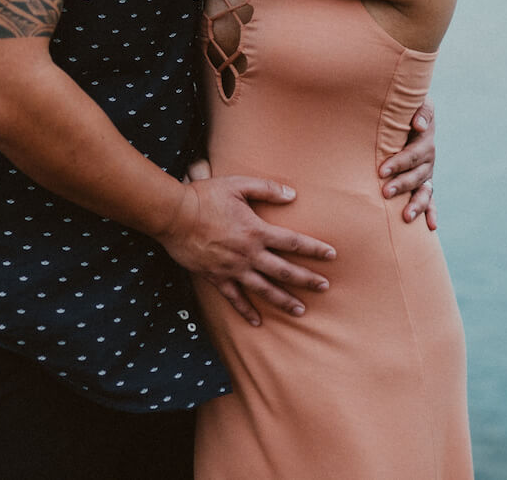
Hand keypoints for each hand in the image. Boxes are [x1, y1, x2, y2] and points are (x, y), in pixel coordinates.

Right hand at [155, 174, 335, 326]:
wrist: (174, 216)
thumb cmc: (205, 196)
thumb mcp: (238, 185)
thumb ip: (267, 189)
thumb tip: (293, 194)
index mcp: (256, 231)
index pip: (293, 242)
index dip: (314, 248)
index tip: (332, 255)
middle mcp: (249, 254)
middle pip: (284, 271)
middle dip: (307, 280)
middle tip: (324, 288)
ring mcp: (233, 268)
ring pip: (264, 290)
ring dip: (284, 300)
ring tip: (300, 310)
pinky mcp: (216, 278)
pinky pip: (235, 299)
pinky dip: (246, 311)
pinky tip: (257, 322)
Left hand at [379, 98, 437, 230]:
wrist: (413, 117)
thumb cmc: (409, 109)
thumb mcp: (420, 103)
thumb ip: (422, 110)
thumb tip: (418, 126)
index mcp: (424, 142)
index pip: (411, 155)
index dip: (398, 163)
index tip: (381, 171)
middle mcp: (428, 160)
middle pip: (416, 176)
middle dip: (401, 185)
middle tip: (385, 192)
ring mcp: (427, 173)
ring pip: (425, 192)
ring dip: (416, 205)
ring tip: (406, 218)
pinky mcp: (425, 183)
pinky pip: (431, 200)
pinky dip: (432, 213)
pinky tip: (432, 227)